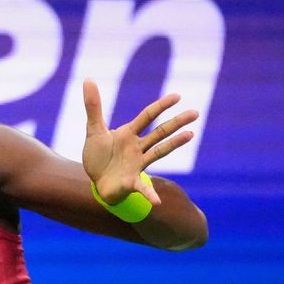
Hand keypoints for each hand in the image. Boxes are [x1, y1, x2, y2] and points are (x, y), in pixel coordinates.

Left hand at [82, 79, 197, 205]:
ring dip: (174, 144)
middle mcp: (138, 148)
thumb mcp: (94, 130)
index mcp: (129, 134)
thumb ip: (93, 107)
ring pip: (159, 152)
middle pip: (160, 132)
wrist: (97, 180)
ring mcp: (138, 165)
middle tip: (195, 113)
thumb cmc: (99, 156)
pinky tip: (157, 202)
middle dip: (176, 123)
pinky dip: (150, 195)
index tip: (177, 96)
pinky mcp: (132, 182)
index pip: (147, 117)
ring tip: (191, 135)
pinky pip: (143, 188)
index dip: (160, 106)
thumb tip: (88, 80)